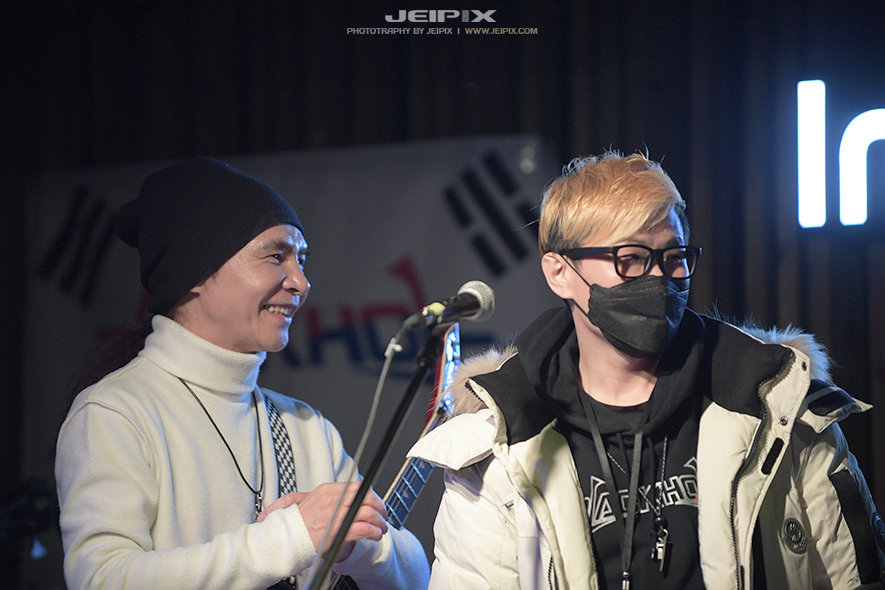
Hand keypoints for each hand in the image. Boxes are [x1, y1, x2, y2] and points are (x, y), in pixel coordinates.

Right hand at [257, 482, 388, 560]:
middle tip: (382, 514)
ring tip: (381, 527)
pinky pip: (364, 528)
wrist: (284, 539)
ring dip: (379, 521)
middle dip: (379, 506)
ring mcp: (336, 515)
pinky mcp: (338, 531)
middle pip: (366, 496)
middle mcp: (333, 500)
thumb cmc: (294, 524)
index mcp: (326, 490)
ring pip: (368, 512)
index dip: (370, 494)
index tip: (374, 502)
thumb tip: (336, 492)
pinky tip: (375, 535)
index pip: (356, 486)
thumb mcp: (305, 499)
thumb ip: (321, 495)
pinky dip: (374, 532)